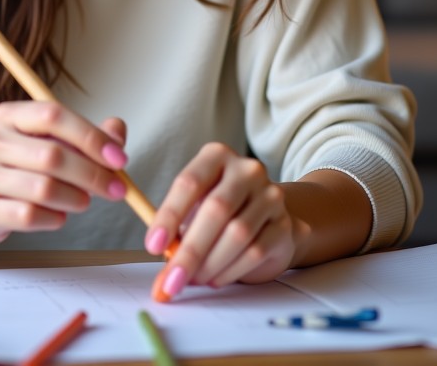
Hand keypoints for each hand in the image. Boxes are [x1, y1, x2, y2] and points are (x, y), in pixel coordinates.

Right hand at [0, 102, 128, 245]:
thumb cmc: (15, 164)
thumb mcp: (45, 140)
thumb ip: (85, 135)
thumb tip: (117, 132)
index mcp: (8, 115)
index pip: (53, 116)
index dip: (91, 136)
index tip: (119, 157)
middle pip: (52, 155)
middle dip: (92, 174)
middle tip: (116, 188)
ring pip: (44, 189)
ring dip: (75, 198)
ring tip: (83, 200)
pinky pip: (29, 216)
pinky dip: (54, 218)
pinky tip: (59, 216)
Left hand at [144, 142, 308, 297]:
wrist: (268, 218)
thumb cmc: (221, 212)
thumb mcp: (194, 209)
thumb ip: (177, 230)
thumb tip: (162, 262)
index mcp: (216, 156)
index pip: (189, 182)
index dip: (169, 215)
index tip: (153, 245)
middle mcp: (246, 170)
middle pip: (216, 209)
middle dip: (190, 250)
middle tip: (171, 279)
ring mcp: (270, 195)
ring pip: (237, 234)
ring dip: (210, 264)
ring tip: (193, 279)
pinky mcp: (284, 224)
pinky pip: (255, 251)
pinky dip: (230, 270)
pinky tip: (215, 278)